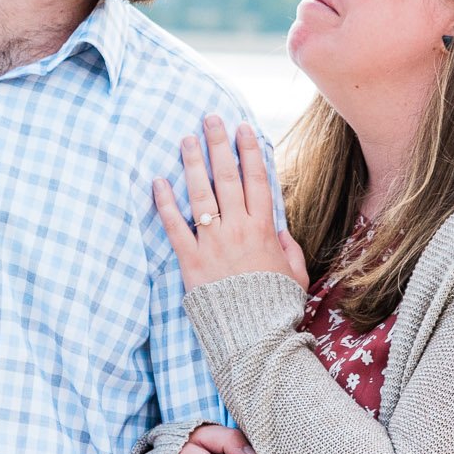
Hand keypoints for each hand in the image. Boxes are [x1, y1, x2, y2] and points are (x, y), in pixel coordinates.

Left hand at [153, 116, 308, 293]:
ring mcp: (212, 243)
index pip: (257, 179)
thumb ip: (288, 249)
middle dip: (219, 144)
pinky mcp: (191, 261)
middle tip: (210, 119)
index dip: (250, 150)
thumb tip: (281, 231)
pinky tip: (158, 181)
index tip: (243, 128)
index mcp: (264, 229)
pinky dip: (165, 203)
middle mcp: (238, 229)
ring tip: (186, 139)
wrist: (255, 335)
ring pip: (201, 194)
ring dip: (193, 163)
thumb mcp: (295, 274)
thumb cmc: (276, 306)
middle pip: (228, 177)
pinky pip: (175, 227)